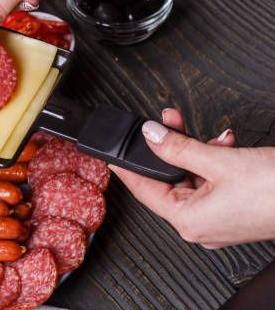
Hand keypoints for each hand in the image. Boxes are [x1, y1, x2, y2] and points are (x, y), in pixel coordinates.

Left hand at [110, 108, 274, 248]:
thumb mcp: (218, 161)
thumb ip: (178, 147)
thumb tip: (151, 135)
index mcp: (188, 221)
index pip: (143, 191)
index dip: (127, 168)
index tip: (113, 153)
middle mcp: (200, 225)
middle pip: (168, 180)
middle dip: (168, 147)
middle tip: (164, 122)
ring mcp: (218, 218)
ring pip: (191, 177)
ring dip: (194, 149)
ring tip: (197, 129)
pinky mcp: (234, 208)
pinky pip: (211, 181)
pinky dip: (213, 160)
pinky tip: (223, 143)